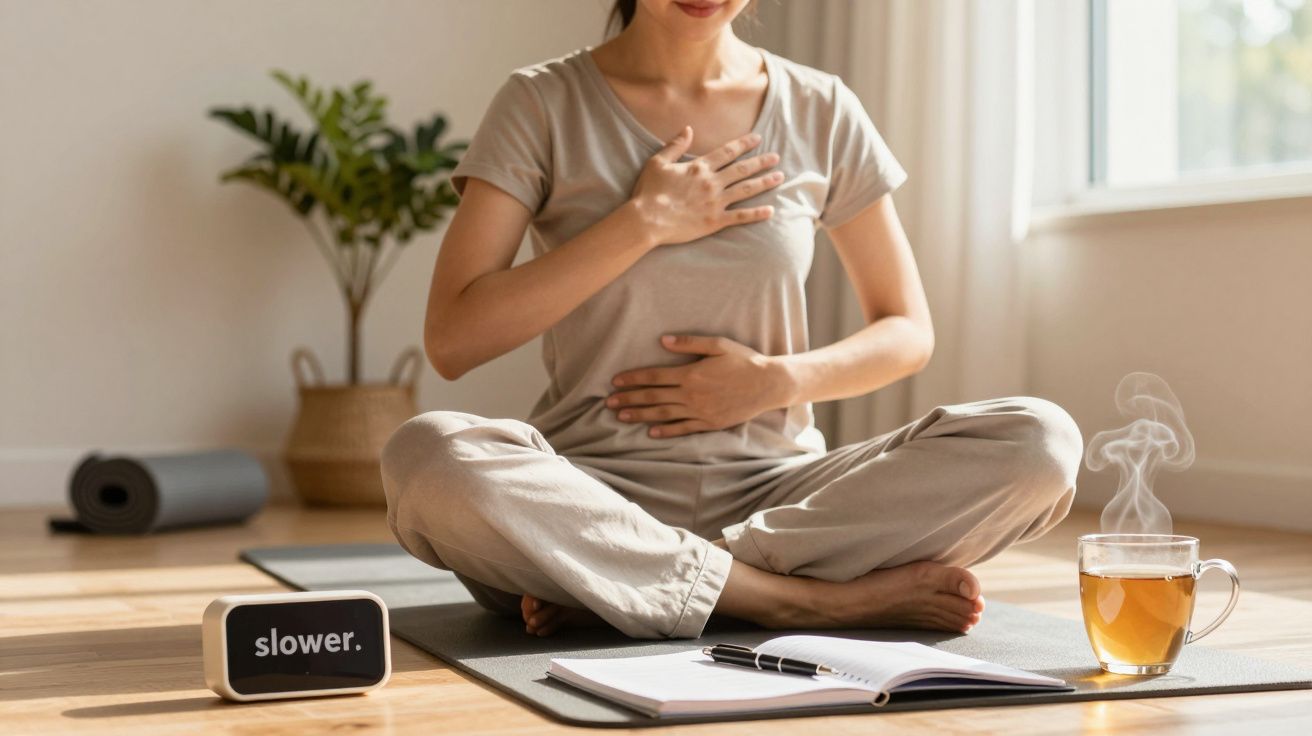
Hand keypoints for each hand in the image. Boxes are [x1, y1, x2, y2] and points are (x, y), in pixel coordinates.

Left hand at [606, 335, 792, 437]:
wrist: (768, 384)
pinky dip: (666, 432)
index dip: (632, 378)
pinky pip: (683, 429)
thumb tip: (661, 341)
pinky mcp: (710, 423)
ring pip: (663, 415)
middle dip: (629, 399)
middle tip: (609, 403)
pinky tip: (650, 433)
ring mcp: (700, 411)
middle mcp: (692, 395)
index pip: (654, 376)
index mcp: (691, 373)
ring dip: (640, 415)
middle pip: (654, 397)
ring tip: (622, 417)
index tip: (615, 381)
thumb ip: (688, 343)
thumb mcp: (717, 345)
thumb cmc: (744, 360)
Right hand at [629, 127, 783, 246]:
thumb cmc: (649, 191)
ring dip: (764, 183)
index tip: (758, 138)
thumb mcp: (658, 162)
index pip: (728, 152)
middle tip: (776, 157)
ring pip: (746, 190)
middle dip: (761, 162)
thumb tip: (688, 129)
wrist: (647, 219)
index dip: (744, 144)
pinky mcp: (715, 221)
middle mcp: (712, 182)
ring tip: (779, 177)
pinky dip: (756, 214)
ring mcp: (716, 202)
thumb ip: (675, 145)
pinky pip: (740, 217)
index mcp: (700, 167)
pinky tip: (770, 211)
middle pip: (743, 169)